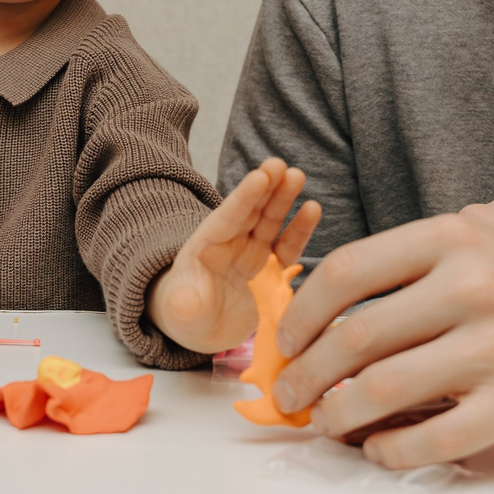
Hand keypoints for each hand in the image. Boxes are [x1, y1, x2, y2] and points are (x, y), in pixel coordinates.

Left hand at [145, 158, 322, 353]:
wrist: (204, 329)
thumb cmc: (186, 314)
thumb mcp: (180, 310)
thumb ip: (184, 304)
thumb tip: (185, 303)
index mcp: (207, 244)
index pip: (228, 217)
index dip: (244, 197)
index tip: (259, 175)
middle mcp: (233, 242)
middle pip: (251, 210)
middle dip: (266, 186)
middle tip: (280, 164)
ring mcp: (255, 253)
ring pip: (272, 221)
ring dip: (284, 198)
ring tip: (297, 175)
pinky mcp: (273, 270)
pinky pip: (289, 246)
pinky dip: (301, 229)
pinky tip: (312, 208)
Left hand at [267, 189, 493, 468]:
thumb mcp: (482, 247)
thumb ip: (412, 270)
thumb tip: (325, 311)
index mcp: (456, 240)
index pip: (347, 273)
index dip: (300, 314)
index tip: (286, 340)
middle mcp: (474, 287)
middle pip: (354, 337)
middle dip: (306, 374)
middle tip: (290, 394)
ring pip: (382, 391)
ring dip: (337, 415)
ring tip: (327, 422)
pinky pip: (432, 439)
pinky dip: (391, 451)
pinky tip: (379, 450)